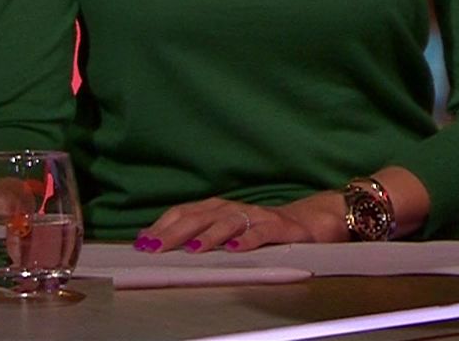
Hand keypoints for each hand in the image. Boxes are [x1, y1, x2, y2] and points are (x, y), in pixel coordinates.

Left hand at [134, 193, 346, 253]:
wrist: (315, 220)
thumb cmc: (265, 229)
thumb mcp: (230, 230)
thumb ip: (198, 232)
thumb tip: (155, 238)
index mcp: (222, 209)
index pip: (187, 212)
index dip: (165, 224)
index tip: (143, 241)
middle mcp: (238, 209)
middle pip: (203, 215)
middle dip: (177, 231)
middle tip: (157, 246)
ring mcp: (259, 217)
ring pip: (230, 222)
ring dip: (209, 235)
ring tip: (192, 248)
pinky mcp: (282, 228)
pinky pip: (263, 233)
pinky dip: (248, 240)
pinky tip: (235, 249)